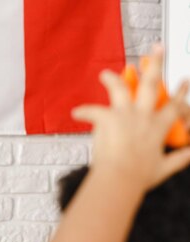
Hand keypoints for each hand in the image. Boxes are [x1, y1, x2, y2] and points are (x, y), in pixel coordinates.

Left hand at [72, 44, 189, 189]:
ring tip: (105, 73)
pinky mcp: (108, 119)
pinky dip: (83, 111)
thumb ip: (181, 158)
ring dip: (113, 78)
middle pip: (153, 85)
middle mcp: (144, 116)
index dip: (181, 93)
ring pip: (121, 89)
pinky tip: (76, 112)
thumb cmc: (139, 177)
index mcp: (159, 127)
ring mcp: (126, 115)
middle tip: (157, 48)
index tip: (184, 82)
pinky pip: (92, 111)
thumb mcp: (165, 168)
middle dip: (156, 64)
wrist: (119, 179)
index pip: (175, 106)